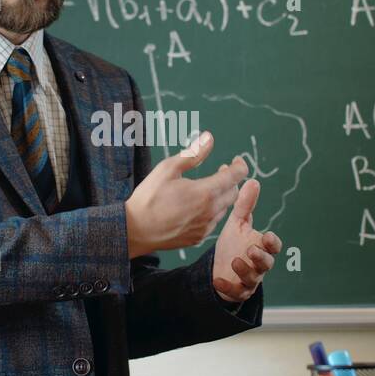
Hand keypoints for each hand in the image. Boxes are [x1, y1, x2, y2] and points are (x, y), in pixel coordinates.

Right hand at [125, 131, 247, 257]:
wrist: (134, 230)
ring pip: (224, 209)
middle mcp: (209, 212)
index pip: (235, 176)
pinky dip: (211, 211)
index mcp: (205, 192)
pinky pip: (213, 222)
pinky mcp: (198, 238)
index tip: (237, 161)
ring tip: (207, 188)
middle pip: (233, 193)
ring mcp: (205, 227)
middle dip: (231, 180)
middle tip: (220, 172)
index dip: (240, 165)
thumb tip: (209, 138)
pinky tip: (197, 206)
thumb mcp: (168, 168)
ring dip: (221, 196)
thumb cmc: (149, 197)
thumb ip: (193, 154)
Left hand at [212, 176, 282, 303]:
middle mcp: (259, 264)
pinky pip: (236, 292)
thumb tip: (252, 181)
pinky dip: (228, 287)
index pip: (273, 245)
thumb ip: (245, 205)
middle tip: (251, 249)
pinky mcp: (237, 290)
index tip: (267, 236)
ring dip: (245, 270)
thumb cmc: (233, 244)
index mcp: (261, 246)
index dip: (272, 242)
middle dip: (261, 257)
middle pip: (267, 263)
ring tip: (235, 261)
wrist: (220, 268)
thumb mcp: (237, 224)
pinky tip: (217, 280)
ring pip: (253, 278)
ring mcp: (249, 279)